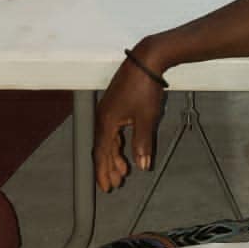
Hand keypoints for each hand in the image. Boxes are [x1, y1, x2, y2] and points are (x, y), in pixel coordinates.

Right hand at [94, 52, 166, 190]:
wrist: (146, 60)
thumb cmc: (144, 87)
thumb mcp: (146, 119)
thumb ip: (142, 144)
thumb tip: (142, 165)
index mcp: (106, 122)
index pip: (102, 154)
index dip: (103, 172)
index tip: (107, 187)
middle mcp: (103, 116)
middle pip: (102, 148)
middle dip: (108, 167)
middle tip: (116, 182)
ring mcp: (108, 109)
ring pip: (107, 139)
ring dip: (114, 155)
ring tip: (122, 169)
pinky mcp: (116, 103)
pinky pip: (112, 129)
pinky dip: (117, 142)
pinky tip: (124, 147)